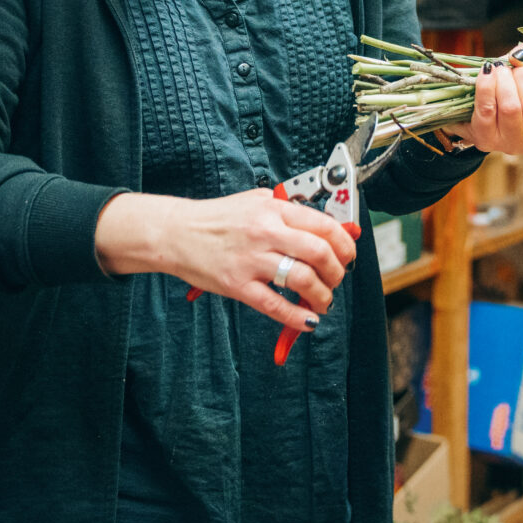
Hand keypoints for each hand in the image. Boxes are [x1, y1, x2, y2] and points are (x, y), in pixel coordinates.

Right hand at [94, 189, 356, 331]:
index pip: (324, 225)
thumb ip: (289, 212)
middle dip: (337, 272)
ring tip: (321, 301)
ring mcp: (251, 260)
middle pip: (320, 253)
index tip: (347, 255)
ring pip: (302, 279)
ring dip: (322, 295)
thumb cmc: (216, 218)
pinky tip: (306, 321)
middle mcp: (265, 232)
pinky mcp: (237, 285)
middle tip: (336, 280)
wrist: (176, 232)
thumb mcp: (256, 201)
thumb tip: (327, 229)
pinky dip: (296, 317)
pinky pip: (275, 305)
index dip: (344, 244)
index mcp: (273, 209)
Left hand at [449, 38, 522, 155]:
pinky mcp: (485, 139)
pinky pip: (487, 109)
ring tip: (502, 68)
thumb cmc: (513, 90)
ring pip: (511, 109)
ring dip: (505, 81)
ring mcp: (510, 144)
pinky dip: (486, 86)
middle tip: (518, 67)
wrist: (479, 111)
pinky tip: (488, 72)